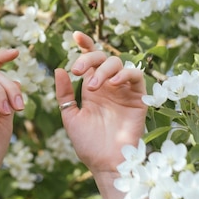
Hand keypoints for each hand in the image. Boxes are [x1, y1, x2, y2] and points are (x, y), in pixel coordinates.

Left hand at [55, 31, 146, 174]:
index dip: (85, 45)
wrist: (105, 163)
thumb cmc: (88, 143)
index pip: (90, 60)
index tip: (75, 35)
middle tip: (78, 71)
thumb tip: (59, 69)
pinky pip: (136, 76)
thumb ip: (64, 93)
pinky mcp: (139, 98)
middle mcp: (108, 86)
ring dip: (104, 69)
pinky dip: (125, 74)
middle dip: (89, 58)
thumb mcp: (70, 116)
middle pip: (102, 57)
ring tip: (93, 86)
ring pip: (118, 63)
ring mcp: (123, 91)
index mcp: (91, 88)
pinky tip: (113, 83)